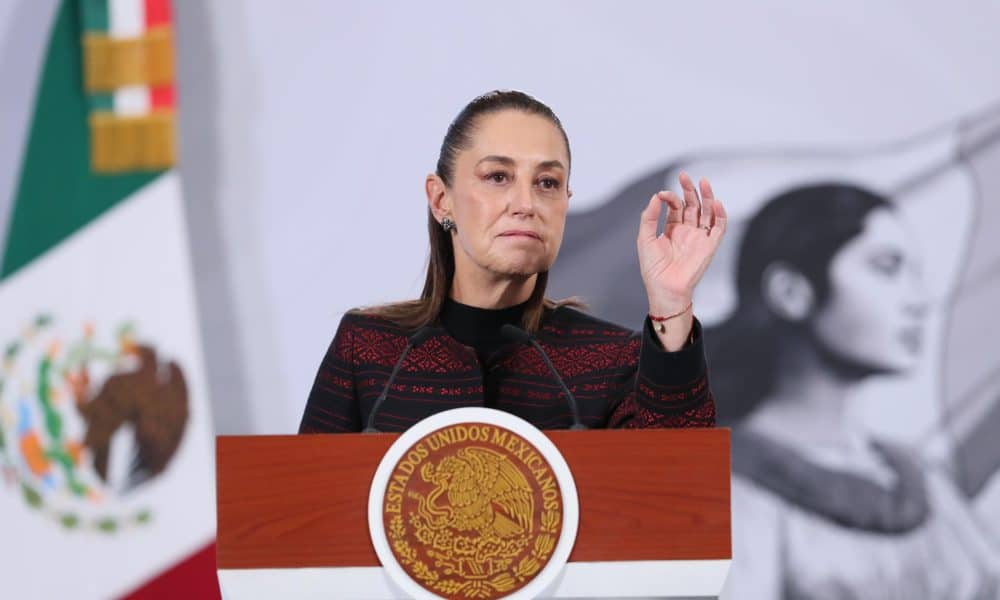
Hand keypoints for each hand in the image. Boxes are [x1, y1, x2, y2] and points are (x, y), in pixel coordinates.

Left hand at [637, 172, 726, 318]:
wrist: (664, 288)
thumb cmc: (653, 268)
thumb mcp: (645, 238)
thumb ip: (649, 216)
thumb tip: (656, 196)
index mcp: (672, 229)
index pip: (676, 206)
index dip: (671, 197)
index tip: (663, 195)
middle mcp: (687, 231)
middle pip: (693, 205)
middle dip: (689, 190)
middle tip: (684, 176)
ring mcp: (699, 237)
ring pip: (707, 212)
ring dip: (707, 197)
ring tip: (703, 182)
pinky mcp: (710, 246)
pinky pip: (719, 227)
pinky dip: (720, 214)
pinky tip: (716, 202)